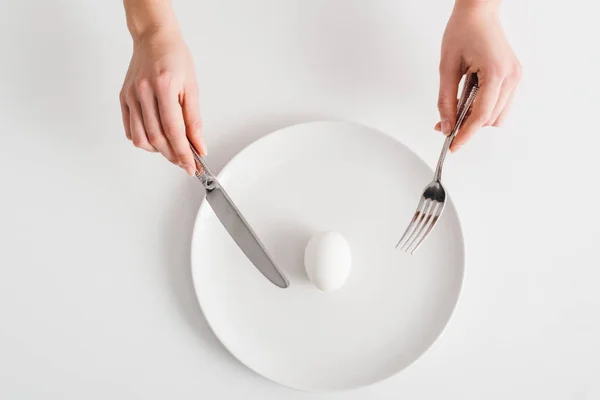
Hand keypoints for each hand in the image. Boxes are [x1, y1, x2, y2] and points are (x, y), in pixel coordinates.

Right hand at [120, 30, 205, 174]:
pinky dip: (143, 140)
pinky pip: (130, 129)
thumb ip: (194, 120)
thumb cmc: (175, 58)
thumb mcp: (192, 87)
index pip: (173, 131)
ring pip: (140, 138)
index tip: (192, 166)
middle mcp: (143, 92)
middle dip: (172, 156)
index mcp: (164, 87)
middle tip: (185, 162)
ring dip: (157, 151)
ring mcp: (130, 96)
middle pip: (156, 138)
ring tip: (171, 149)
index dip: (183, 153)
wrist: (154, 38)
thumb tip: (199, 145)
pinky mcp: (123, 98)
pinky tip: (156, 139)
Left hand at [436, 3, 521, 150]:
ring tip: (457, 107)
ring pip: (497, 115)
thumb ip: (445, 100)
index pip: (481, 115)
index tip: (453, 146)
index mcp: (496, 73)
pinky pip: (501, 104)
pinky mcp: (513, 76)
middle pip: (490, 119)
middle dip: (468, 126)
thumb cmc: (463, 30)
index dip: (466, 134)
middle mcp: (511, 76)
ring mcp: (515, 76)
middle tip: (444, 124)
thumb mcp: (447, 67)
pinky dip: (484, 109)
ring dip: (476, 118)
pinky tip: (468, 100)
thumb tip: (445, 125)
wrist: (478, 11)